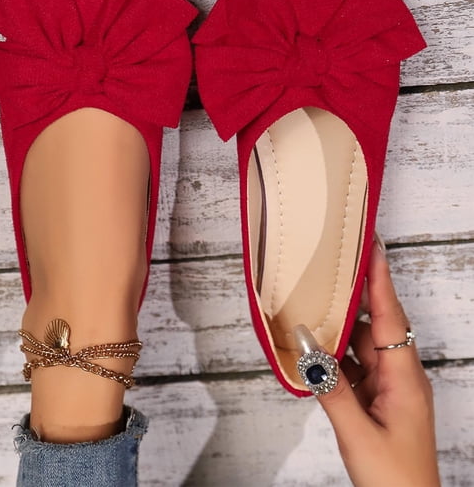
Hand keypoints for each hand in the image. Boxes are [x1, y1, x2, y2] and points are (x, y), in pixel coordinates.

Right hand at [316, 242, 439, 486]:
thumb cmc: (394, 478)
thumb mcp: (357, 432)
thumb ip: (330, 387)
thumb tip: (305, 346)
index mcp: (405, 378)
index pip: (393, 316)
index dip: (380, 279)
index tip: (372, 246)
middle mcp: (399, 376)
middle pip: (376, 325)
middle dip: (355, 296)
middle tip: (334, 267)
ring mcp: (388, 387)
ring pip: (362, 346)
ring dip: (340, 328)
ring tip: (315, 304)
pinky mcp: (376, 399)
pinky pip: (354, 366)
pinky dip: (335, 355)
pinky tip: (317, 349)